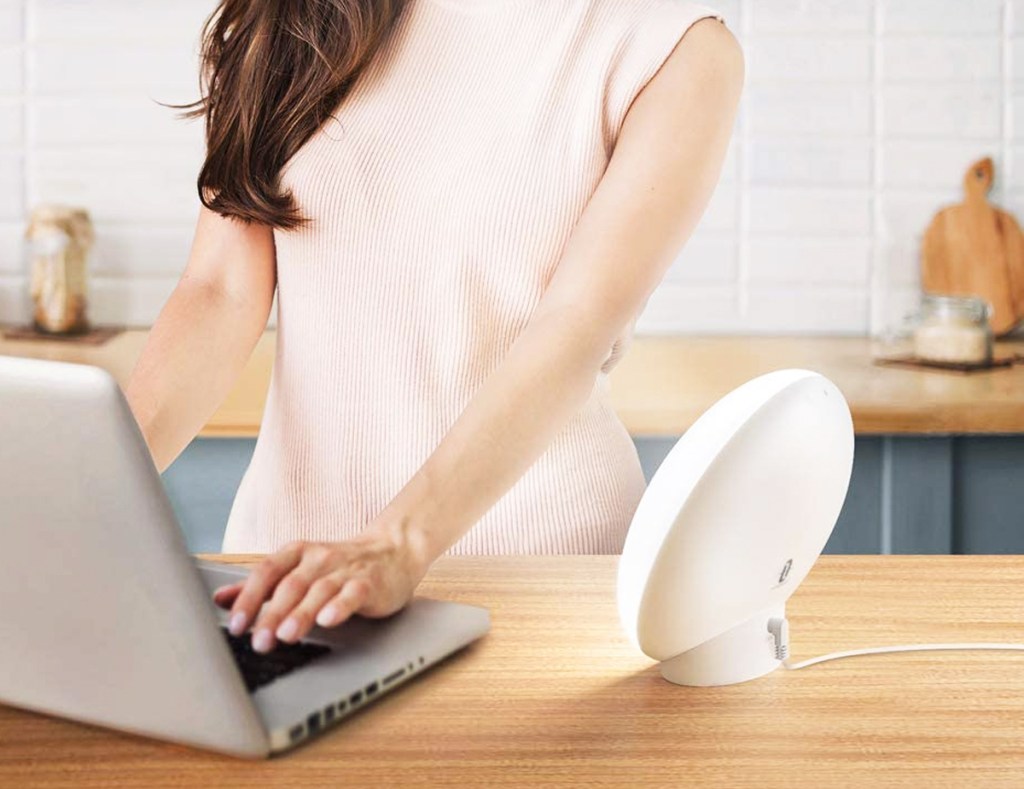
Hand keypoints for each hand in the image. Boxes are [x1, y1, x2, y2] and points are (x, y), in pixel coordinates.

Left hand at [211, 520, 431, 652]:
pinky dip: (339, 606)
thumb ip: (261, 586)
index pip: (267, 572)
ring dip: (301, 614)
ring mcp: (345, 569)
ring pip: (319, 591)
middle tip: (258, 641)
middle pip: (290, 585)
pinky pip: (352, 593)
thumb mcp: (297, 570)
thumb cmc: (339, 566)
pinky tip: (328, 620)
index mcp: (297, 553)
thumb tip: (219, 598)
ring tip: (285, 635)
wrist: (392, 552)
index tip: (235, 624)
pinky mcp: (368, 582)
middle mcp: (319, 558)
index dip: (249, 598)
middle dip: (272, 615)